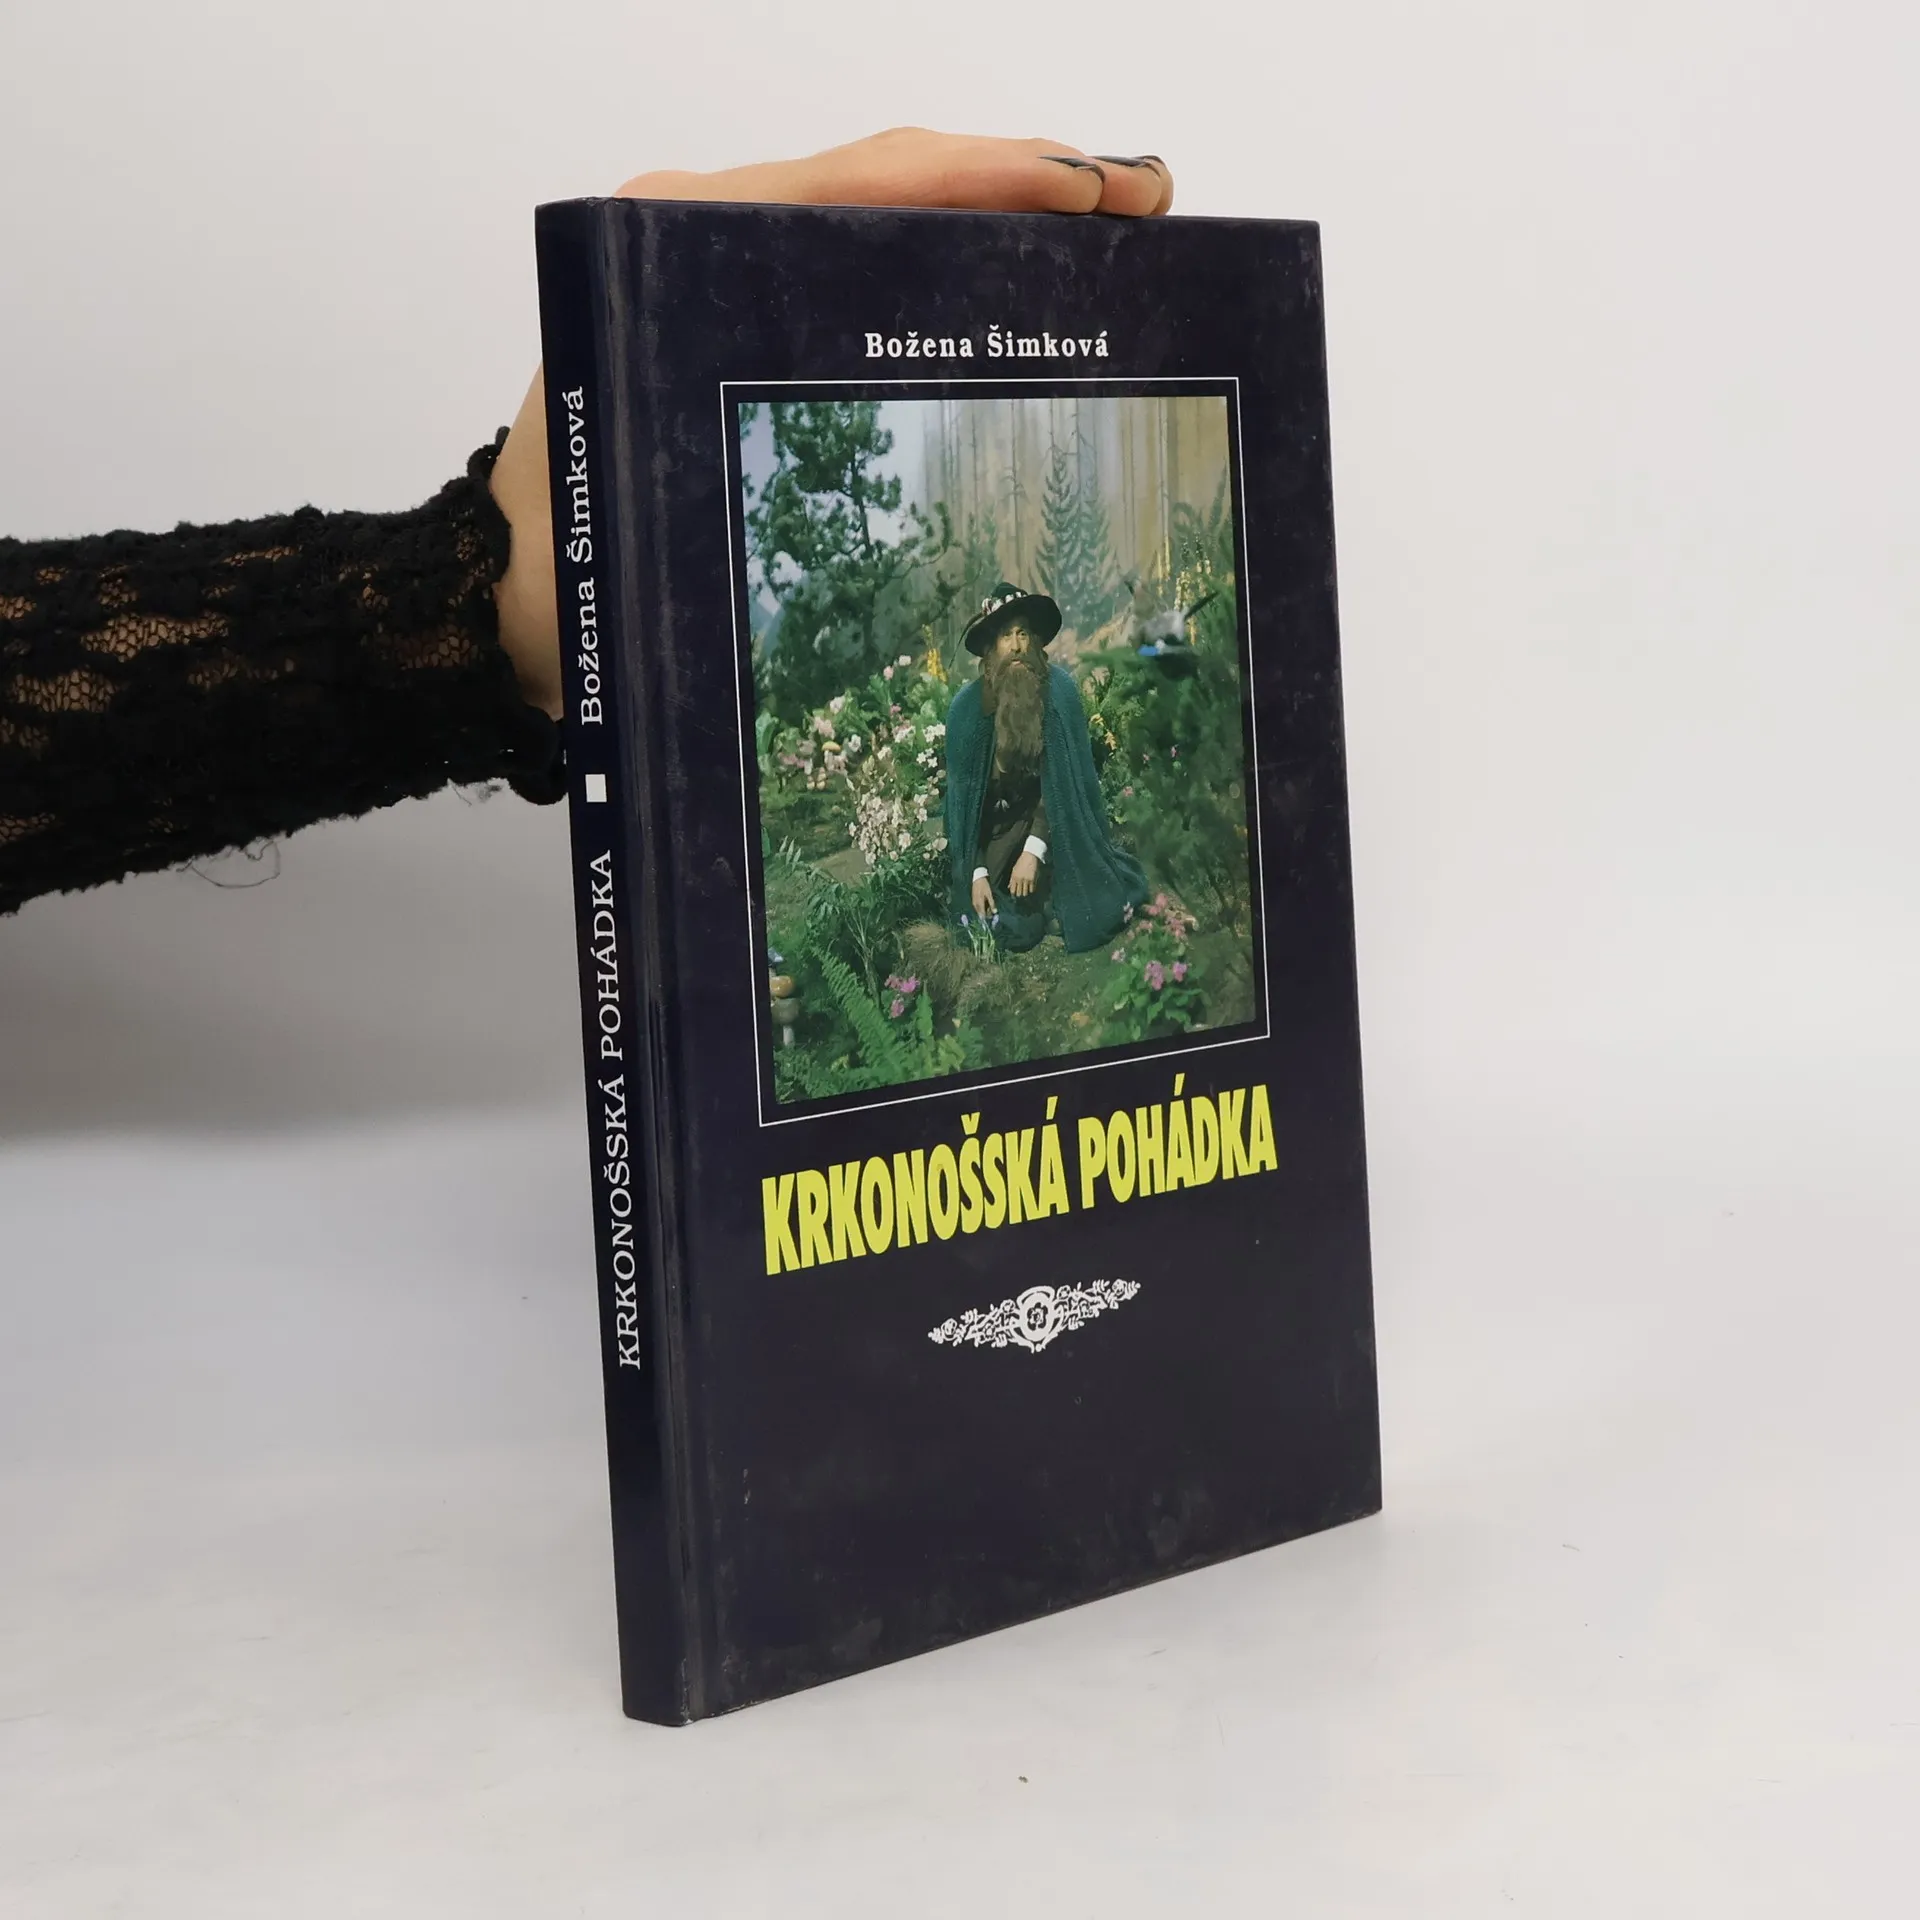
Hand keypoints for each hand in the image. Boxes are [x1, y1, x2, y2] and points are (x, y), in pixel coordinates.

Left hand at [487, 130, 1174, 716]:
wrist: (505, 603)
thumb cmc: (565, 558)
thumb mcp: (638, 482)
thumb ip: (723, 424)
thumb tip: (859, 415)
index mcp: (677, 244)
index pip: (864, 181)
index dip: (991, 176)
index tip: (1092, 192)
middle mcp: (708, 238)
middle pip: (895, 180)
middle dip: (1025, 182)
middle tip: (1141, 204)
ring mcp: (732, 279)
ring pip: (890, 220)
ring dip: (1002, 223)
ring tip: (1111, 236)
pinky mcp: (748, 326)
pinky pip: (865, 274)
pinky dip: (951, 273)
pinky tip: (1021, 298)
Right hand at [971, 873, 996, 919]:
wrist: (978, 879)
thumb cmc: (984, 886)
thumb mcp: (989, 895)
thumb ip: (992, 904)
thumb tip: (995, 912)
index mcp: (979, 903)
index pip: (982, 914)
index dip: (986, 918)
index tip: (991, 919)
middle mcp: (975, 904)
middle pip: (980, 913)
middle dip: (986, 914)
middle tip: (992, 913)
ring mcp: (973, 902)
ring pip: (978, 910)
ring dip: (984, 911)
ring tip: (990, 909)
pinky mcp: (973, 900)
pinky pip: (977, 907)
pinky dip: (981, 908)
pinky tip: (986, 905)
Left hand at [1008, 850, 1039, 896]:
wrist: (1029, 856)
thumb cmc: (1021, 862)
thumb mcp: (1014, 870)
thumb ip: (1011, 879)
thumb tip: (1009, 887)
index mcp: (1014, 877)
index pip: (1012, 890)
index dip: (1013, 894)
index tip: (1015, 895)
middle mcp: (1020, 880)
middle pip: (1019, 893)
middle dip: (1019, 894)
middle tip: (1021, 894)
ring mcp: (1026, 880)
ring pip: (1025, 893)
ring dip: (1025, 893)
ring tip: (1026, 891)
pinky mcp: (1033, 880)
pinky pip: (1032, 889)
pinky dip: (1031, 890)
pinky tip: (1031, 888)